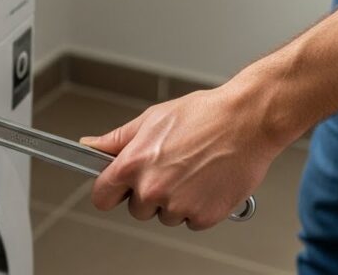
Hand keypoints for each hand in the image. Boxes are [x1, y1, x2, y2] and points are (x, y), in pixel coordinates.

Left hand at [80, 84, 286, 229]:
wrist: (246, 121)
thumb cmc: (203, 115)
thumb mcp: (151, 119)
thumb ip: (117, 140)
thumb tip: (91, 145)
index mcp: (134, 164)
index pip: (102, 196)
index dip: (109, 191)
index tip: (117, 188)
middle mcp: (153, 189)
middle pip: (136, 209)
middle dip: (148, 194)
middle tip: (169, 169)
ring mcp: (178, 206)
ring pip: (165, 216)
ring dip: (174, 201)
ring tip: (192, 171)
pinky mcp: (204, 217)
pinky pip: (191, 222)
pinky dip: (198, 207)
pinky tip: (207, 182)